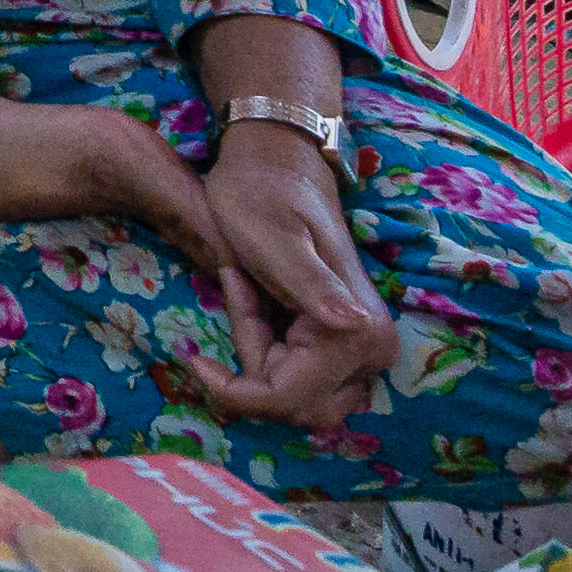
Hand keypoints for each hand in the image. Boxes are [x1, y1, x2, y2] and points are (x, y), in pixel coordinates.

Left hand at [164, 122, 397, 430]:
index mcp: (359, 330)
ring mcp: (364, 349)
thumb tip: (355, 329)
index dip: (235, 391)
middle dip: (251, 375)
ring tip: (245, 293)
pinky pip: (297, 375)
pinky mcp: (346, 345)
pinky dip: (264, 350)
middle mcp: (375, 348)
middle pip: (297, 408)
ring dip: (258, 360)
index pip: (290, 402)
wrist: (276, 163)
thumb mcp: (270, 240)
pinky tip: (255, 300)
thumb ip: (309, 286)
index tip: (196, 359)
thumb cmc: (259, 194)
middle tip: (236, 302)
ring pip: (296, 396)